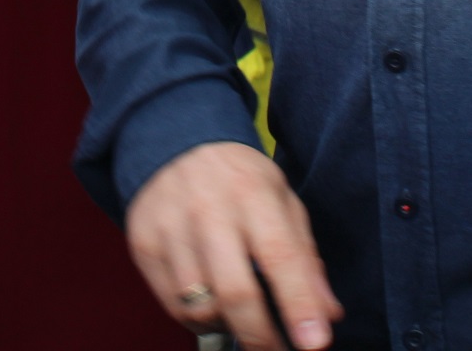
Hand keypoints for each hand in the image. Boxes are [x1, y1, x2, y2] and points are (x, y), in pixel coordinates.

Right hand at [127, 142, 341, 350]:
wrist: (171, 139)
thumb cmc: (238, 178)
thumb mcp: (281, 200)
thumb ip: (306, 257)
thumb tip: (327, 314)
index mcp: (252, 194)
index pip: (281, 257)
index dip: (300, 305)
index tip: (315, 343)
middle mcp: (208, 210)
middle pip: (236, 292)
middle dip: (262, 337)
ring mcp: (170, 228)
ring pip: (201, 306)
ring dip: (228, 327)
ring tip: (241, 318)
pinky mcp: (144, 244)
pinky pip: (173, 305)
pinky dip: (198, 318)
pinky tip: (212, 306)